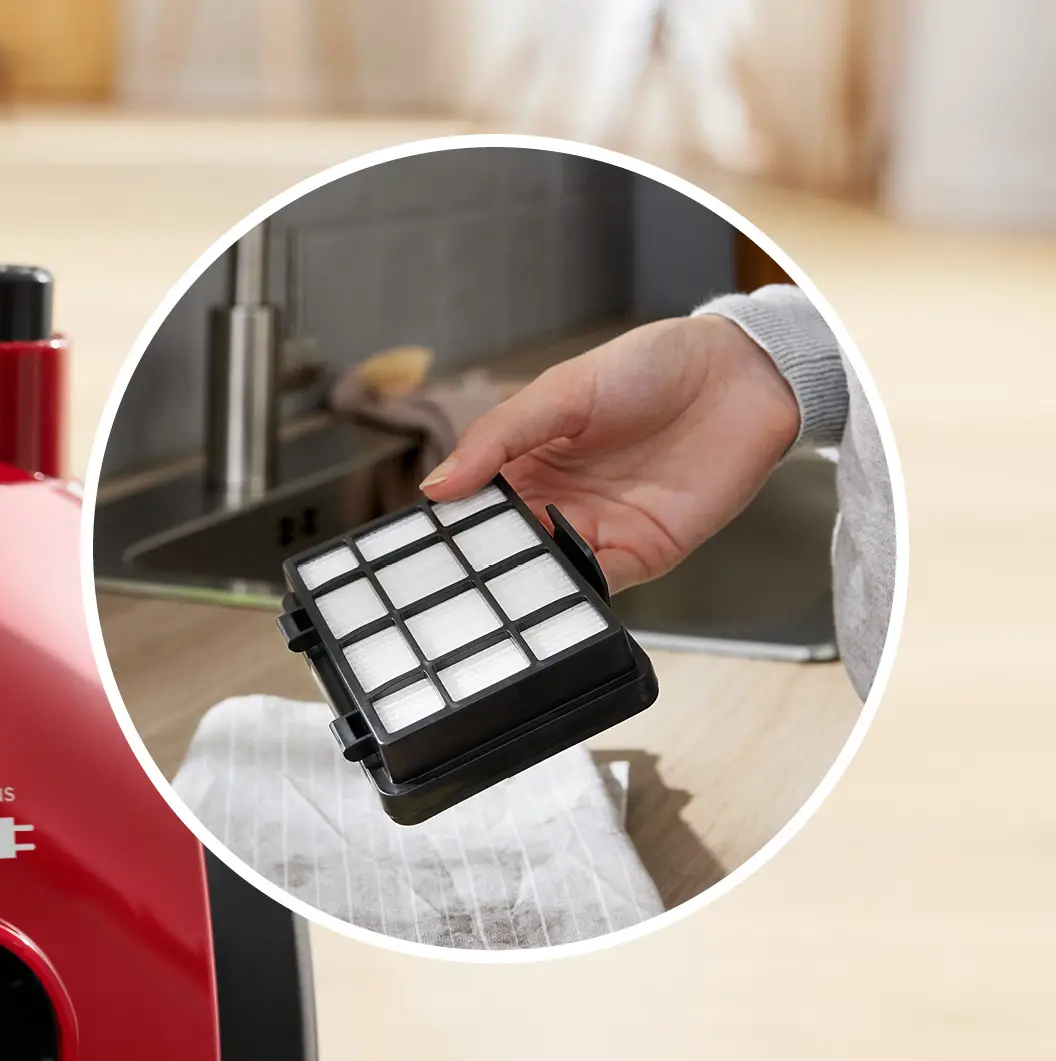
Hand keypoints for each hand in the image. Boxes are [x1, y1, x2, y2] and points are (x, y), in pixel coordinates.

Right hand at [420, 314, 800, 589]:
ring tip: (492, 598)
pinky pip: (600, 585)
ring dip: (522, 588)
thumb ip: (498, 438)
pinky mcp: (644, 552)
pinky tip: (553, 591)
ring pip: (546, 575)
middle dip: (477, 572)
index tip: (414, 552)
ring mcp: (599, 532)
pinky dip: (576, 594)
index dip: (445, 531)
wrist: (744, 373)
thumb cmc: (653, 366)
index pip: (472, 509)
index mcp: (526, 465)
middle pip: (504, 551)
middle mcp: (557, 504)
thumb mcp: (560, 391)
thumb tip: (435, 486)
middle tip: (444, 589)